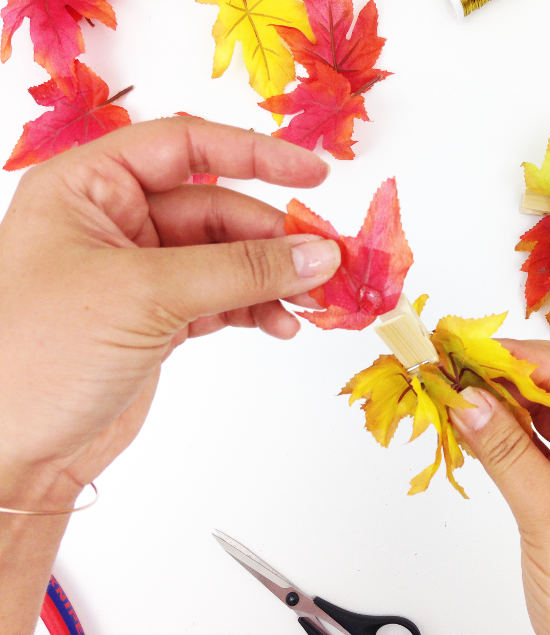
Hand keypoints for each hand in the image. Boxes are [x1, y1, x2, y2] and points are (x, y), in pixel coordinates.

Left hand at [0, 117, 339, 507]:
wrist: (10, 454)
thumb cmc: (37, 356)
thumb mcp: (144, 295)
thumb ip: (239, 270)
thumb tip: (318, 253)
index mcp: (88, 187)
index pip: (185, 148)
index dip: (254, 154)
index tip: (314, 174)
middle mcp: (114, 222)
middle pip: (217, 209)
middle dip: (273, 238)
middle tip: (326, 263)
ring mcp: (139, 272)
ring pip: (227, 258)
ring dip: (272, 278)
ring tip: (311, 303)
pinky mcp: (158, 318)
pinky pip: (223, 297)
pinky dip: (256, 308)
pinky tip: (280, 323)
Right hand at [450, 340, 549, 634]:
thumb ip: (507, 455)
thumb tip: (470, 400)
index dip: (520, 356)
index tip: (469, 348)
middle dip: (511, 369)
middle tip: (457, 363)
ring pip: (549, 413)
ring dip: (504, 398)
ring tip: (457, 389)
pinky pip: (539, 445)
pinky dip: (506, 432)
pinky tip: (475, 425)